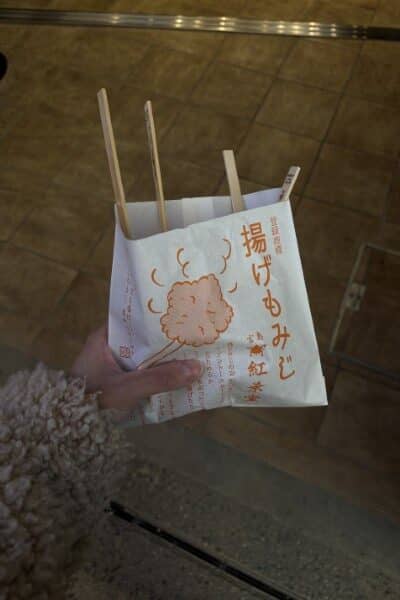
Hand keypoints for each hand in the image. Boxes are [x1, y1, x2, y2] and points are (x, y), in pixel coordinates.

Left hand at [71, 325, 202, 411]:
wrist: (68, 434)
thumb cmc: (93, 402)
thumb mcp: (128, 389)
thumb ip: (160, 379)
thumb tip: (197, 368)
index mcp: (103, 338)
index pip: (134, 319)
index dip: (157, 319)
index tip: (181, 318)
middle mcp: (106, 349)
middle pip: (142, 340)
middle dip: (165, 342)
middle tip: (193, 338)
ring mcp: (110, 367)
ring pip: (143, 358)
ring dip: (162, 361)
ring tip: (190, 356)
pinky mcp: (115, 384)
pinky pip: (140, 374)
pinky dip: (155, 375)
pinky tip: (174, 378)